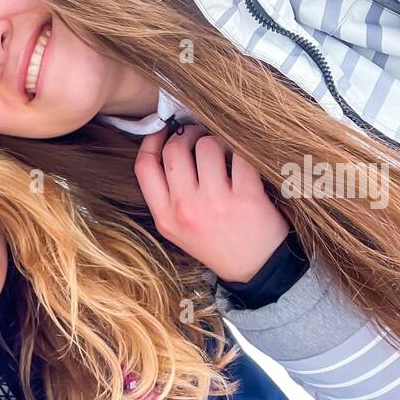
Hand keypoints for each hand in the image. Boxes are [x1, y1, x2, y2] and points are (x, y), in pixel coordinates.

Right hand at [134, 124, 289, 282]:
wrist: (254, 269)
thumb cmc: (215, 242)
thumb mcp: (177, 228)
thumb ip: (167, 195)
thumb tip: (169, 145)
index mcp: (165, 216)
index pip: (144, 166)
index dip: (152, 140)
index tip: (164, 131)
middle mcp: (186, 209)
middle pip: (174, 149)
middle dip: (187, 135)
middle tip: (199, 138)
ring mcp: (215, 203)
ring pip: (207, 145)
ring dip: (216, 141)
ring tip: (224, 152)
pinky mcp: (246, 197)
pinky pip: (240, 155)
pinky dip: (242, 151)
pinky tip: (242, 161)